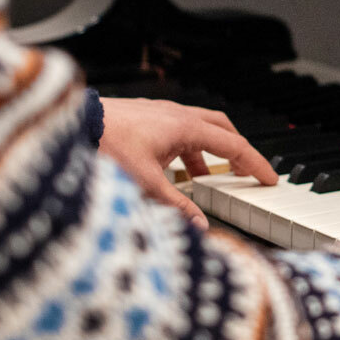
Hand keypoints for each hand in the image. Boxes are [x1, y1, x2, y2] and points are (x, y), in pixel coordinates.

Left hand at [98, 97, 277, 227]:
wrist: (71, 125)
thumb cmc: (103, 145)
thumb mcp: (144, 184)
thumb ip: (176, 206)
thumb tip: (199, 225)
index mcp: (184, 127)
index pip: (233, 145)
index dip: (255, 164)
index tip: (269, 178)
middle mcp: (175, 114)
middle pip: (221, 128)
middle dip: (238, 151)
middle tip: (246, 171)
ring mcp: (158, 113)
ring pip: (198, 128)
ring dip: (208, 151)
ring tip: (207, 177)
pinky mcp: (143, 118)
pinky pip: (177, 130)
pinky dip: (185, 149)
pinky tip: (173, 168)